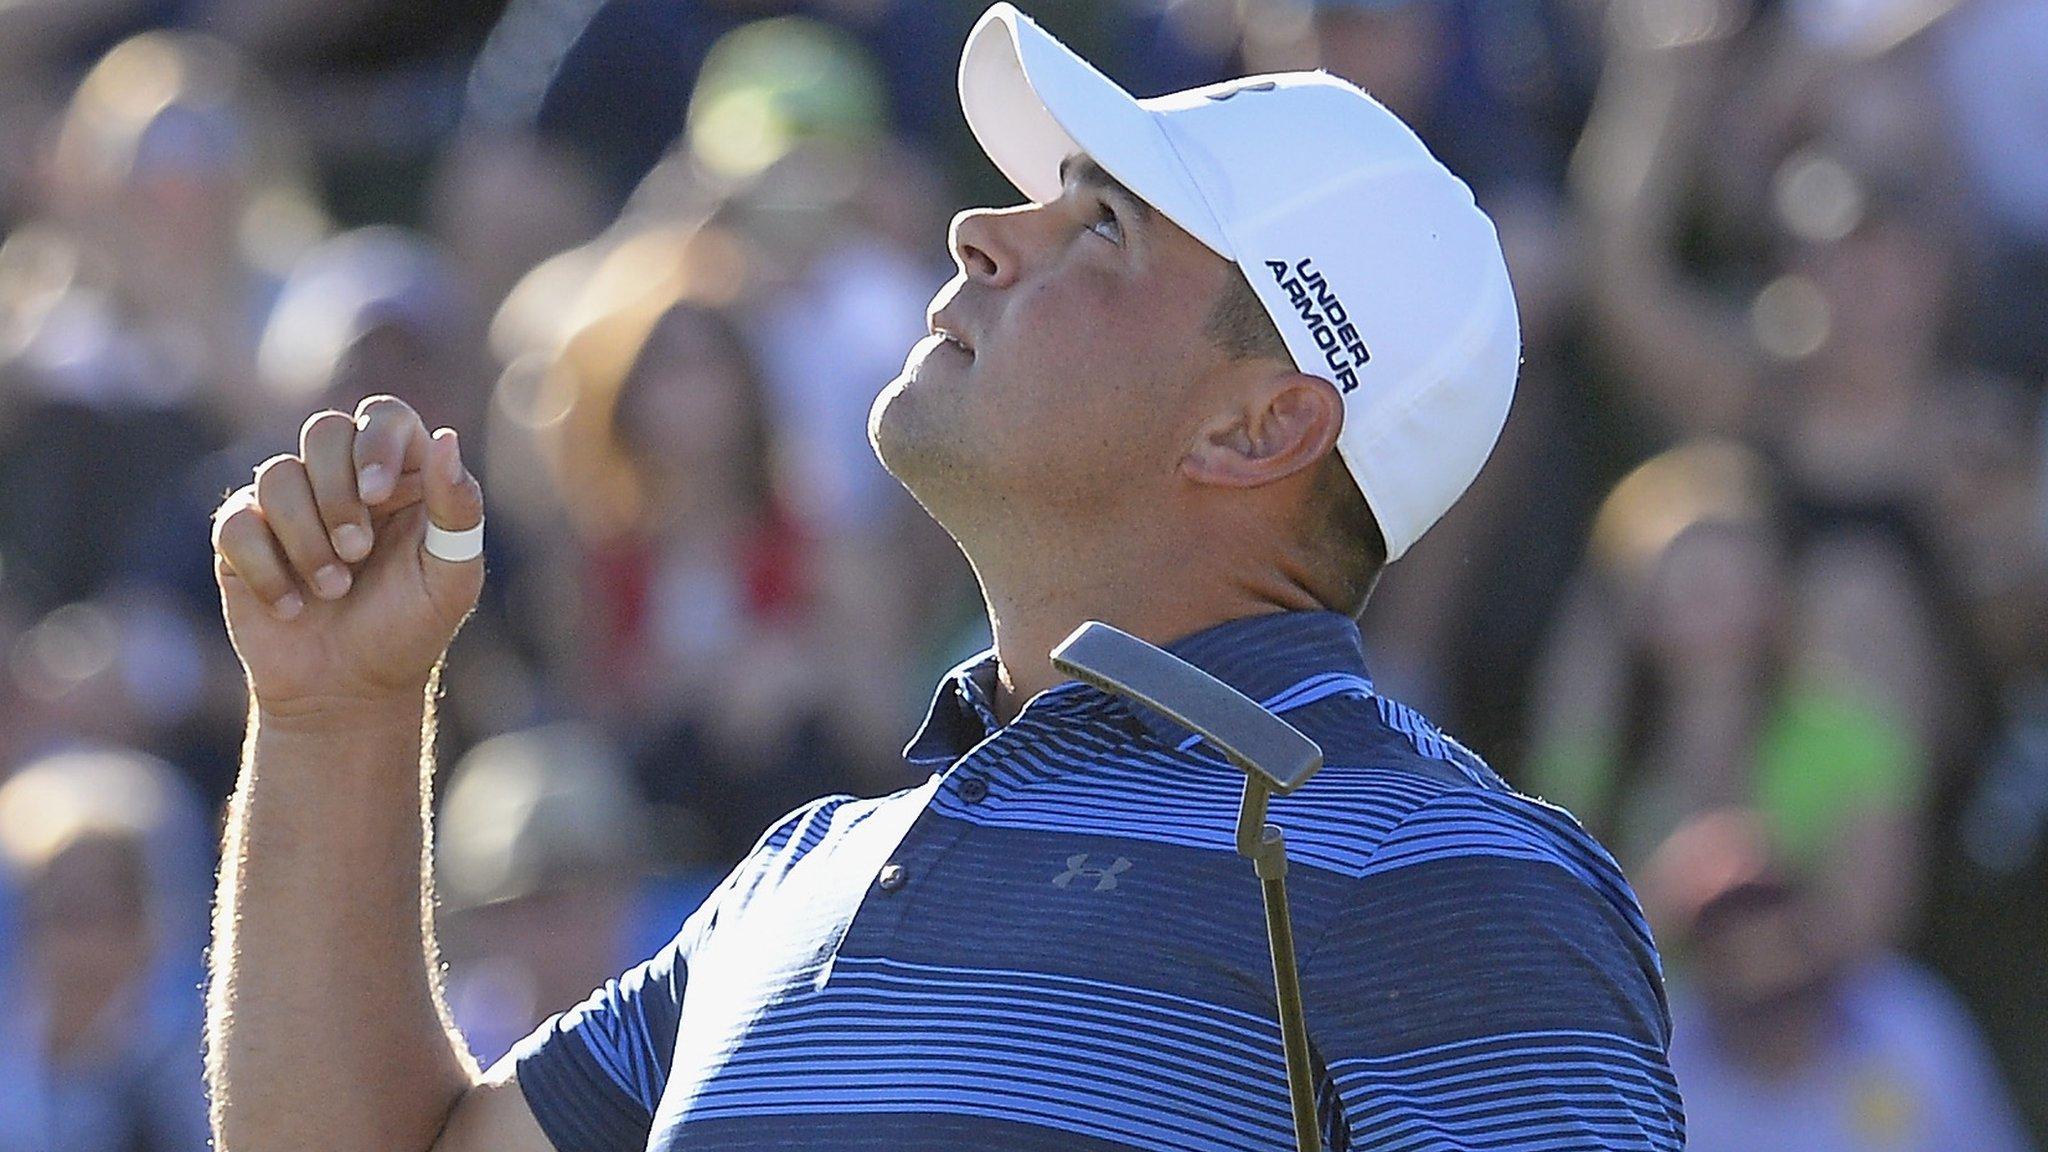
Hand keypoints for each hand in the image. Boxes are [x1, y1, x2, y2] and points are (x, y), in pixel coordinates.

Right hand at [212, 395, 485, 713]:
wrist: (348, 693)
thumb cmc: (409, 630)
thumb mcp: (452, 577)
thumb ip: (458, 508)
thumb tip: (446, 437)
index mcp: (401, 475)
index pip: (385, 416)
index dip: (375, 443)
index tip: (376, 494)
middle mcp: (343, 478)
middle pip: (324, 431)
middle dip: (337, 495)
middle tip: (357, 553)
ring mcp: (290, 505)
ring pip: (276, 473)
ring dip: (306, 538)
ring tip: (332, 590)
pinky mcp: (244, 538)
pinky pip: (236, 522)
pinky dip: (265, 567)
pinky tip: (290, 607)